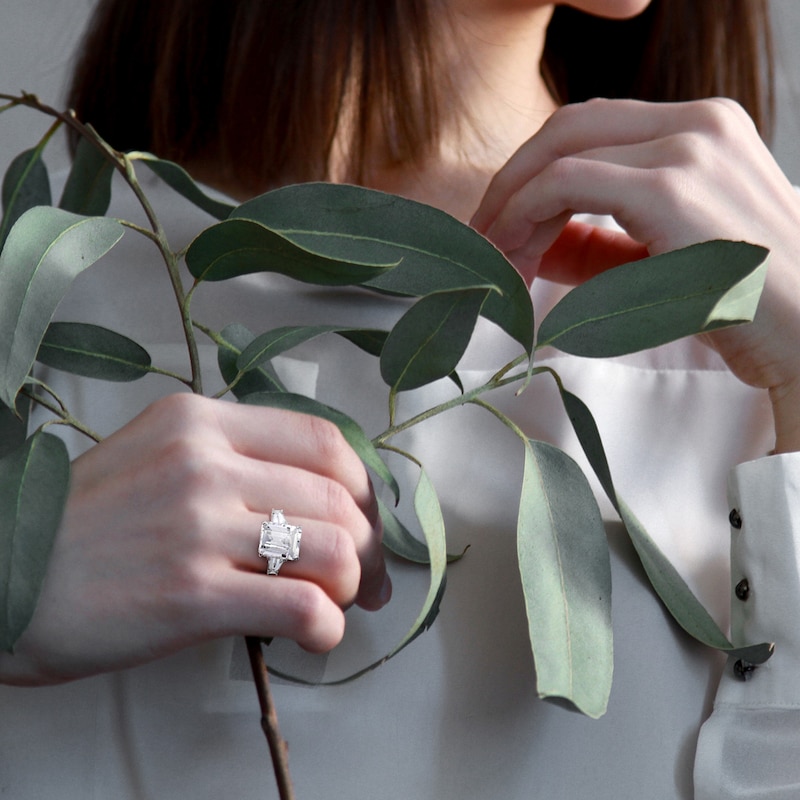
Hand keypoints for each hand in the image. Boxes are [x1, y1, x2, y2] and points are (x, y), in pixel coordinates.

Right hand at [0, 394, 389, 684]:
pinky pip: (302, 606)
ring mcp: (198, 526)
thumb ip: (235, 459)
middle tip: (367, 580)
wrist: (4, 574)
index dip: (365, 489)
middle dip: (371, 547)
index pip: (326, 442)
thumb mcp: (159, 455)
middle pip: (340, 499)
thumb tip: (321, 498)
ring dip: (352, 587)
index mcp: (202, 421)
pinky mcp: (190, 594)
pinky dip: (327, 627)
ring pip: (334, 550)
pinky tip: (315, 635)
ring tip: (333, 605)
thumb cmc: (87, 522)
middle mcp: (205, 463)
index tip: (368, 523)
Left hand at [472, 98, 799, 452]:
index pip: (593, 131)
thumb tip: (531, 244)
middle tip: (482, 234)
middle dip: (513, 178)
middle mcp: (699, 123)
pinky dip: (525, 213)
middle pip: (569, 125)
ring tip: (493, 255)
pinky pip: (566, 182)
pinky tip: (513, 252)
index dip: (534, 173)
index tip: (501, 223)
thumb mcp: (658, 261)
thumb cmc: (741, 307)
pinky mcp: (672, 188)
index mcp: (702, 131)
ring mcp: (689, 148)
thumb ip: (596, 245)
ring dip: (513, 201)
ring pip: (561, 148)